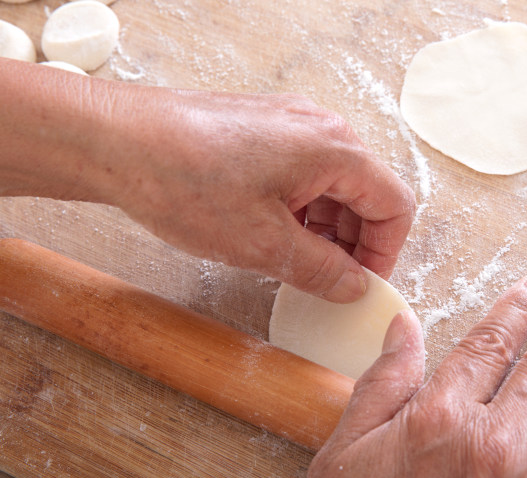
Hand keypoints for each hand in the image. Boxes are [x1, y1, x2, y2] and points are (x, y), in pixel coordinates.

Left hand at [0, 60, 415, 302]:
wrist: (117, 142)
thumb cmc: (186, 181)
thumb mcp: (264, 244)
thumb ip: (323, 270)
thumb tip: (355, 287)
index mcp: (335, 149)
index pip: (394, 204)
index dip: (385, 252)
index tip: (362, 284)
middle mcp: (320, 128)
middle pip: (366, 193)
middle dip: (354, 242)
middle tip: (329, 281)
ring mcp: (290, 125)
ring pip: (333, 185)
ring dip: (326, 229)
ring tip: (296, 262)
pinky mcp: (263, 130)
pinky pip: (302, 173)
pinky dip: (300, 209)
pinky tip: (272, 235)